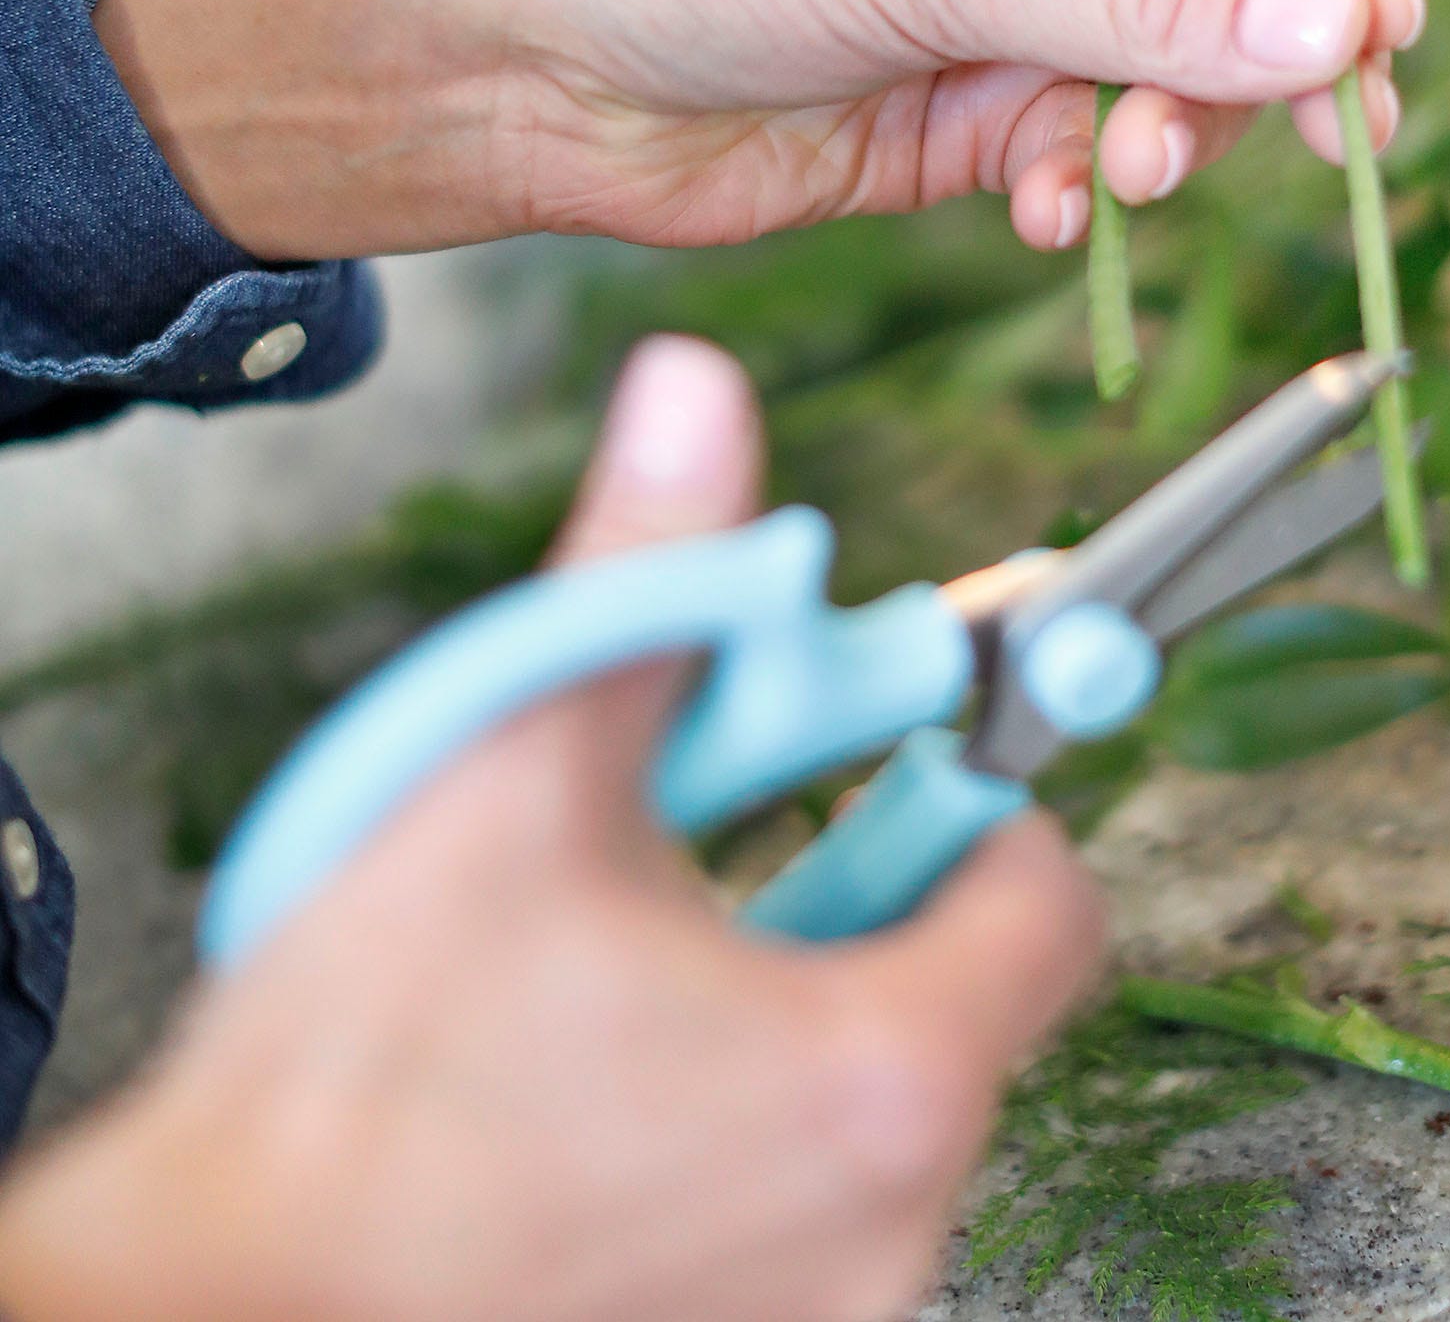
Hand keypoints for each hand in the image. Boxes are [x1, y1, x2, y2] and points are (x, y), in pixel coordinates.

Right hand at [0, 339, 1101, 1321]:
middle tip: (711, 855)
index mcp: (881, 1076)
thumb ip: (642, 573)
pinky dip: (732, 1140)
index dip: (971, 800)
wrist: (216, 1307)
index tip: (883, 766)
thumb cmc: (362, 1079)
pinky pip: (796, 1218)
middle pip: (960, 1007)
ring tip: (624, 980)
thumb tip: (698, 400)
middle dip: (855, 899)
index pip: (1051, 906)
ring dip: (784, 1021)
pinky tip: (595, 1098)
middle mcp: (889, 1232)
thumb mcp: (511, 771)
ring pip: (868, 1116)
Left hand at [95, 0, 1419, 260]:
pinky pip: (1089, 161)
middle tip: (1322, 142)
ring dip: (1169, 139)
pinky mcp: (966, 124)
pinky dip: (1087, 195)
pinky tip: (1036, 213)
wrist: (528, 67)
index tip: (1383, 35)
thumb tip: (1340, 25)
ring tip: (1108, 174)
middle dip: (1263, 62)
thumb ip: (1144, 5)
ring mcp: (1006, 18)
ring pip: (1172, 86)